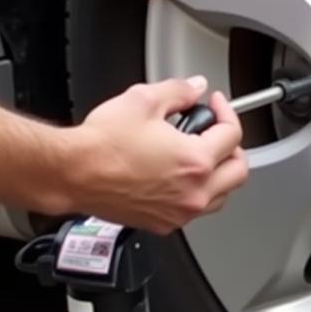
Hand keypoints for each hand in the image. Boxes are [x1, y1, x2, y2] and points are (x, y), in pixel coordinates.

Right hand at [68, 76, 248, 232]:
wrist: (72, 173)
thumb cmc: (101, 145)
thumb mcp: (143, 100)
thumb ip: (178, 91)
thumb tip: (194, 88)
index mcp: (195, 161)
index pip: (232, 135)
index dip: (226, 112)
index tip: (215, 104)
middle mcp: (193, 192)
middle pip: (238, 171)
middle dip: (232, 147)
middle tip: (217, 131)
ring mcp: (179, 212)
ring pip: (221, 196)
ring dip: (220, 174)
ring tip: (204, 155)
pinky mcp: (163, 223)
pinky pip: (195, 211)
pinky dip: (197, 194)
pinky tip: (181, 178)